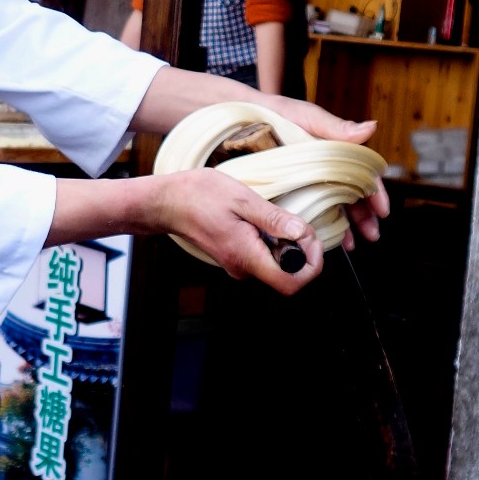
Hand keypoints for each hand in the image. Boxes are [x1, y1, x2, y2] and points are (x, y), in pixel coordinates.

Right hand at [141, 167, 324, 292]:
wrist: (167, 202)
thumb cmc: (198, 196)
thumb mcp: (242, 199)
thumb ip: (274, 220)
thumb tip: (302, 234)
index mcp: (246, 256)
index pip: (290, 283)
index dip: (311, 265)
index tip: (311, 240)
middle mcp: (242, 268)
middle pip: (287, 275)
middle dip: (301, 250)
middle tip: (294, 222)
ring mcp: (237, 265)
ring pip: (276, 265)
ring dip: (285, 244)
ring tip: (274, 218)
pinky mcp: (235, 258)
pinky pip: (263, 257)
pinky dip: (272, 241)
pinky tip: (261, 221)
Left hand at [257, 94, 389, 247]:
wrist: (238, 117)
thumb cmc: (274, 111)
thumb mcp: (305, 117)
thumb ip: (335, 127)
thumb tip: (370, 128)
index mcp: (333, 151)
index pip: (363, 174)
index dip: (375, 192)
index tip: (382, 210)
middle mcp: (323, 167)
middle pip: (353, 195)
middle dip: (364, 217)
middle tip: (371, 235)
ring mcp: (307, 180)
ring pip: (334, 207)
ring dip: (346, 226)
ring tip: (351, 245)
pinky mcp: (289, 189)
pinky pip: (309, 211)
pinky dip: (320, 226)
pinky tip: (325, 239)